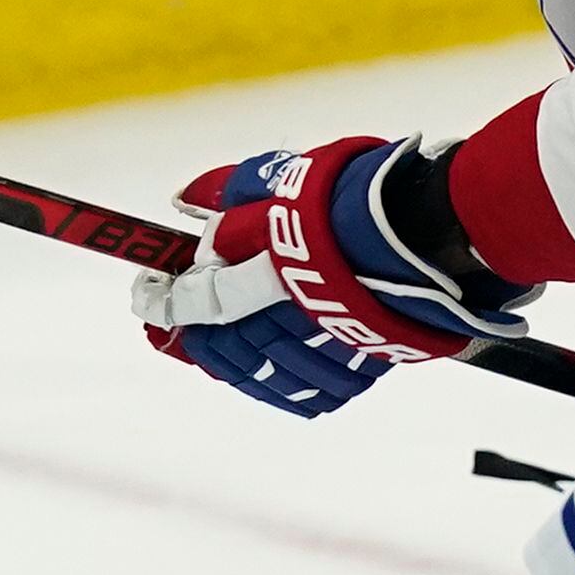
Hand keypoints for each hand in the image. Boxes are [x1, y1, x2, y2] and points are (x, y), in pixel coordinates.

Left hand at [135, 137, 534, 418]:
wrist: (428, 233)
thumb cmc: (350, 201)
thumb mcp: (280, 180)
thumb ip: (227, 193)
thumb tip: (187, 200)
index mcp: (257, 277)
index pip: (193, 302)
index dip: (161, 301)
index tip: (146, 292)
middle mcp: (285, 322)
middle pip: (223, 350)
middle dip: (195, 338)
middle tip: (179, 326)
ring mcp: (323, 349)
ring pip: (264, 377)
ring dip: (238, 364)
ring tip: (227, 347)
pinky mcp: (361, 366)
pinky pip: (312, 394)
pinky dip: (288, 388)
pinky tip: (280, 372)